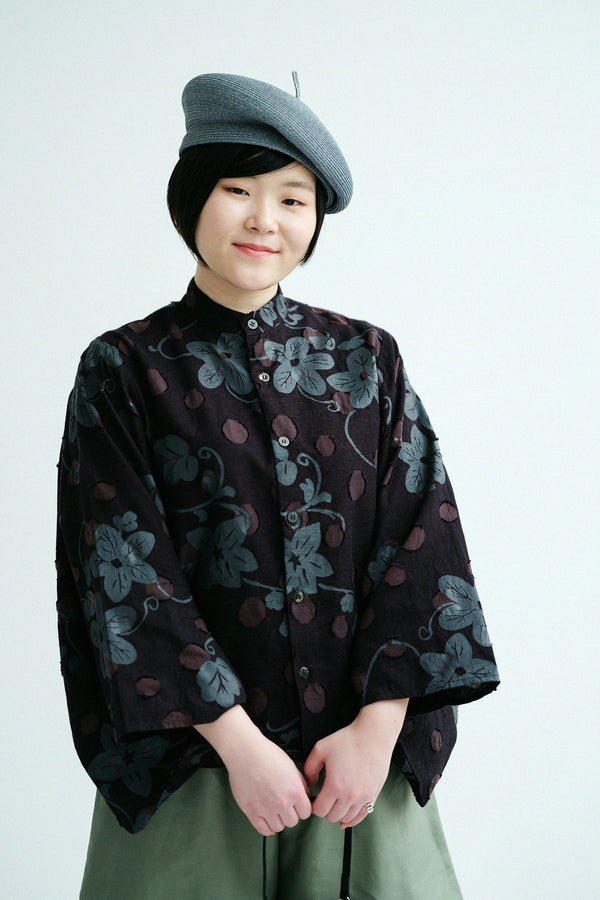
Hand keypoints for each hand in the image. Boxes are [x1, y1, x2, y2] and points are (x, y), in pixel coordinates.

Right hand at [194, 706, 311, 836]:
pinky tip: (266, 818)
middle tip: (284, 805)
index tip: (297, 805)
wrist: (246, 752)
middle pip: (293, 822)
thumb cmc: (267, 755)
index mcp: (294, 791)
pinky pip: (263, 830)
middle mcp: (282, 803)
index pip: (306, 813)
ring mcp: (266, 809)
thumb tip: (306, 796)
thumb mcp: (291, 766)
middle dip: (290, 814)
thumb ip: (301, 784)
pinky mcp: (251, 812)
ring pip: (279, 827)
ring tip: (274, 809)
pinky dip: (266, 827)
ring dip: (278, 820)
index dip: (302, 808)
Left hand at [303, 698, 407, 828]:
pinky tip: (346, 819)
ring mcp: (364, 797)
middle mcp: (350, 795)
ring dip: (338, 813)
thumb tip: (311, 784)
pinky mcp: (373, 794)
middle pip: (332, 816)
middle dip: (325, 810)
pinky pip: (362, 816)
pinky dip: (352, 820)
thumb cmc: (347, 740)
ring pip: (346, 818)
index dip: (313, 805)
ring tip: (335, 802)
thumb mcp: (320, 749)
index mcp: (334, 785)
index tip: (314, 798)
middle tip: (324, 799)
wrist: (373, 735)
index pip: (319, 810)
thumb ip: (309, 768)